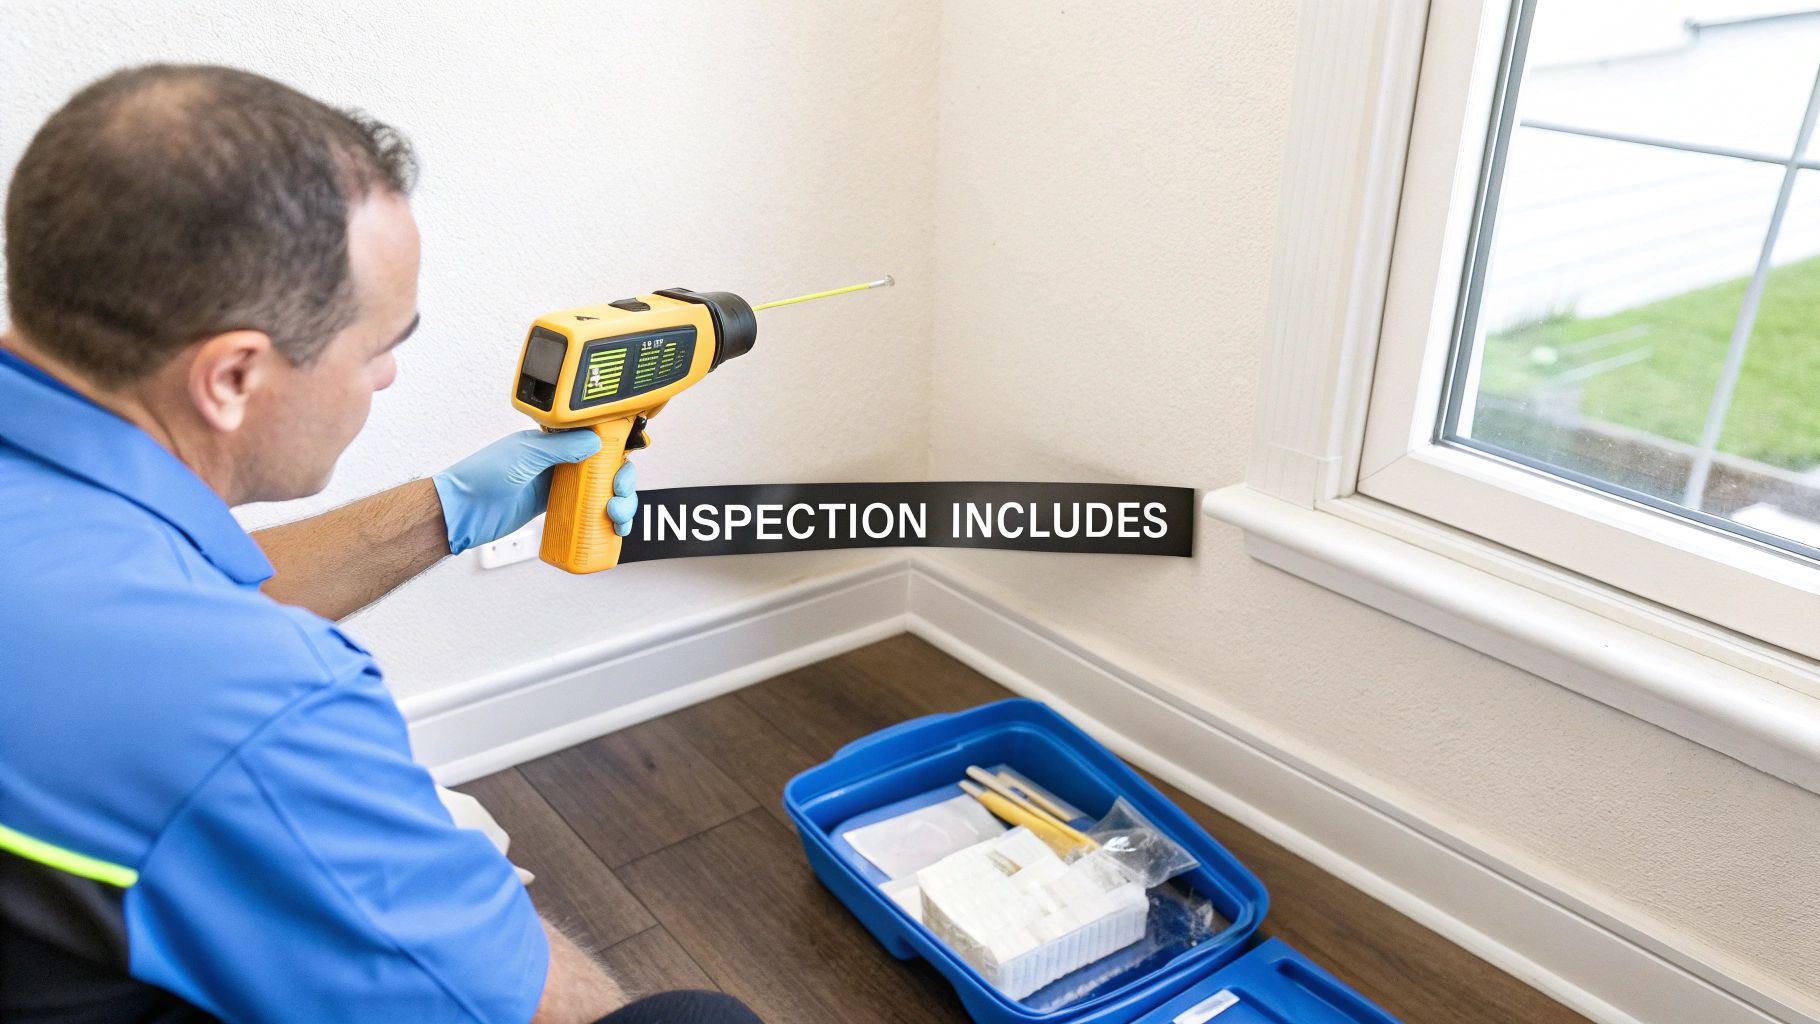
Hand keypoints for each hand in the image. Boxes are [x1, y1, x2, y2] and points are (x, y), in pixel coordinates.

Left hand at [432, 430, 638, 554]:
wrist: (462, 510)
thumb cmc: (482, 476)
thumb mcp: (526, 454)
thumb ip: (562, 447)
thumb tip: (596, 441)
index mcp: (553, 441)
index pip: (596, 440)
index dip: (616, 452)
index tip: (624, 464)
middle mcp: (559, 462)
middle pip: (604, 470)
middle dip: (621, 483)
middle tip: (619, 495)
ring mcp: (557, 486)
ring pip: (599, 493)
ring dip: (618, 504)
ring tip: (617, 517)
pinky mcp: (552, 509)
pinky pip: (585, 513)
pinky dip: (602, 522)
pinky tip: (611, 529)